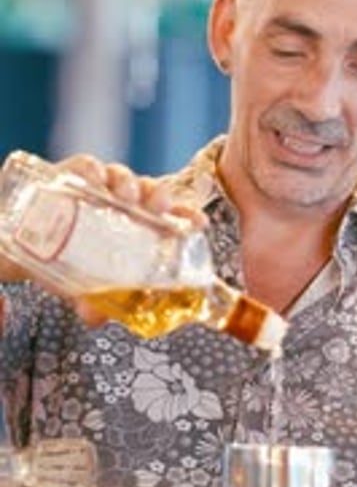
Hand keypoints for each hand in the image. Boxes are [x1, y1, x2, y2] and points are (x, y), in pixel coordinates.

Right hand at [58, 155, 206, 327]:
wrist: (27, 244)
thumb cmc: (69, 261)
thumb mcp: (85, 285)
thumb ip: (92, 302)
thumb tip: (95, 318)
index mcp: (137, 224)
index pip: (169, 216)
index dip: (186, 215)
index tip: (199, 222)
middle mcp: (123, 203)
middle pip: (149, 192)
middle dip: (159, 196)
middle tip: (159, 209)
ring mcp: (99, 187)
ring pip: (121, 177)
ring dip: (128, 183)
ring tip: (127, 197)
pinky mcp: (70, 176)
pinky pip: (85, 167)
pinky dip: (92, 171)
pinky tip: (94, 181)